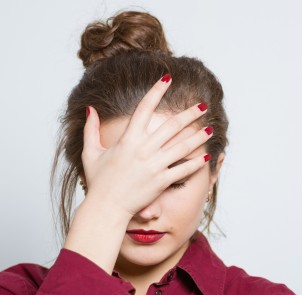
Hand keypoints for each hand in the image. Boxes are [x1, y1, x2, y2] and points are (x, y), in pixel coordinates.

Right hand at [81, 74, 212, 217]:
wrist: (106, 208)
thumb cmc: (99, 182)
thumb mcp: (91, 153)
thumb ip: (90, 130)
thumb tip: (90, 110)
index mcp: (128, 139)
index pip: (145, 108)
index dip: (157, 91)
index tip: (168, 79)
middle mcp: (144, 150)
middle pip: (172, 126)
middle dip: (190, 114)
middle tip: (203, 106)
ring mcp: (154, 166)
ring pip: (182, 147)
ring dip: (198, 137)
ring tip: (210, 129)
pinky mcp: (161, 182)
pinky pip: (183, 170)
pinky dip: (196, 163)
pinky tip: (206, 157)